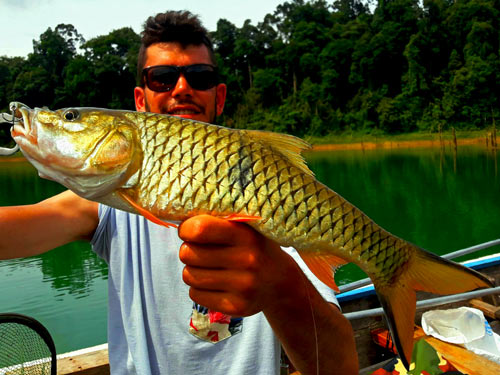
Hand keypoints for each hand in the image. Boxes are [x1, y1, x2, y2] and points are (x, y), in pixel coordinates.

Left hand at [178, 215, 297, 315]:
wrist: (279, 281)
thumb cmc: (252, 247)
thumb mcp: (243, 227)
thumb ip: (216, 221)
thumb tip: (180, 221)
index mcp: (246, 234)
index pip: (199, 229)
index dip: (186, 229)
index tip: (189, 231)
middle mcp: (247, 260)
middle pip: (188, 253)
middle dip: (188, 250)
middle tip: (199, 250)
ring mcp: (243, 286)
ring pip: (189, 275)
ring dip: (192, 270)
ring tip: (206, 267)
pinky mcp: (237, 307)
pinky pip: (195, 295)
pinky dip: (198, 288)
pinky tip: (213, 283)